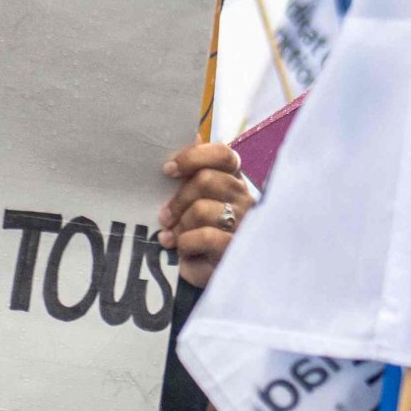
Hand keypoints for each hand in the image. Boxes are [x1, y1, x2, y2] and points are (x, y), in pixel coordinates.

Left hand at [156, 142, 254, 288]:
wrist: (223, 278)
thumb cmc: (204, 236)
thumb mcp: (197, 204)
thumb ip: (195, 173)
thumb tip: (192, 132)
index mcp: (234, 182)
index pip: (223, 155)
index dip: (194, 157)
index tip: (168, 170)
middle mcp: (245, 199)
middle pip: (207, 180)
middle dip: (179, 200)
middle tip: (165, 216)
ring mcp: (245, 224)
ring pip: (203, 209)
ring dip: (180, 226)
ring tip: (173, 239)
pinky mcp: (239, 249)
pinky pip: (206, 236)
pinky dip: (187, 244)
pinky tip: (182, 251)